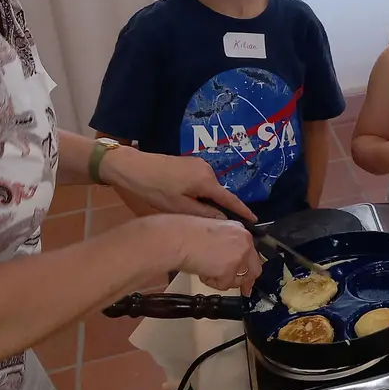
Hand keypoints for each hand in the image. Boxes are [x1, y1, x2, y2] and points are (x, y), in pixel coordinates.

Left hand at [101, 148, 254, 221]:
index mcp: (206, 181)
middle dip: (219, 208)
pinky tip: (188, 201)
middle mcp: (207, 170)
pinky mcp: (190, 163)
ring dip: (206, 201)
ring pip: (209, 188)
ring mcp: (199, 164)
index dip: (242, 211)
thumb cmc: (155, 189)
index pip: (230, 199)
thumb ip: (204, 214)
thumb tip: (223, 220)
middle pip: (219, 194)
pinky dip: (200, 193)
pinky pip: (202, 182)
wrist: (133, 167)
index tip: (255, 220)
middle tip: (214, 226)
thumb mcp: (179, 207)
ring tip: (195, 214)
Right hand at [161, 214, 261, 291]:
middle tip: (244, 290)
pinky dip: (213, 283)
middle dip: (247, 281)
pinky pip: (225, 285)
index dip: (247, 266)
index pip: (251, 252)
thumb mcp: (213, 233)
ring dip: (224, 280)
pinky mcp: (230, 270)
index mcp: (239, 230)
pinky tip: (203, 272)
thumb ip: (226, 245)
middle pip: (254, 268)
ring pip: (239, 279)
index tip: (246, 275)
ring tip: (207, 271)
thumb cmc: (186, 234)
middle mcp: (244, 241)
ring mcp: (239, 256)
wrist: (178, 239)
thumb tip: (227, 259)